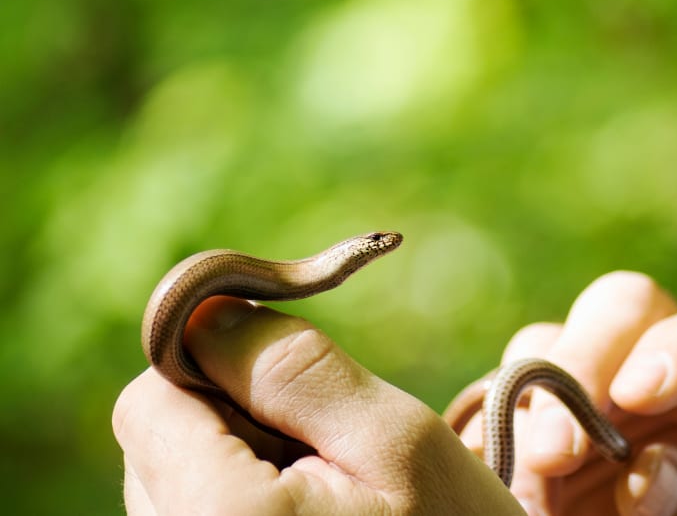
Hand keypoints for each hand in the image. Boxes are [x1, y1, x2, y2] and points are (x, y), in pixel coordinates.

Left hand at [113, 296, 523, 515]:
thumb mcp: (394, 440)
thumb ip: (294, 369)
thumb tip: (206, 313)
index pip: (150, 400)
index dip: (222, 371)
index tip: (296, 389)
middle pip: (156, 441)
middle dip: (234, 421)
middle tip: (327, 459)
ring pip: (171, 478)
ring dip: (239, 465)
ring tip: (325, 500)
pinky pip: (192, 513)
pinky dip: (241, 503)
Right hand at [458, 272, 676, 515]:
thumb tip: (641, 474)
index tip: (641, 394)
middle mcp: (666, 363)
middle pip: (623, 309)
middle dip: (580, 366)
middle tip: (554, 451)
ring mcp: (596, 384)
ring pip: (544, 345)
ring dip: (524, 409)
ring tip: (522, 492)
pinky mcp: (536, 418)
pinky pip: (491, 405)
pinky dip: (485, 444)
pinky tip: (491, 487)